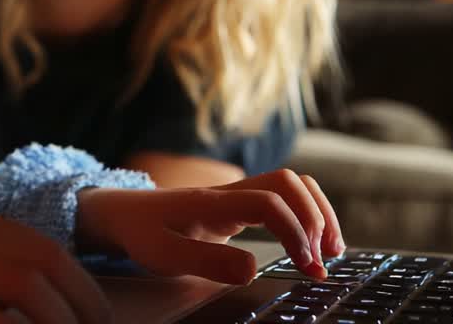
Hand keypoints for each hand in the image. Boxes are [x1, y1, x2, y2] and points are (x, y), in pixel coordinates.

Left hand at [75, 169, 344, 284]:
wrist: (122, 212)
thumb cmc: (141, 233)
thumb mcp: (164, 254)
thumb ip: (206, 261)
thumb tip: (253, 269)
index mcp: (214, 202)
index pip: (269, 202)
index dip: (295, 231)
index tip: (305, 266)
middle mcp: (231, 191)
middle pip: (290, 183)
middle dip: (316, 219)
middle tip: (321, 263)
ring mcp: (237, 194)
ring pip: (292, 185)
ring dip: (318, 214)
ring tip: (330, 253)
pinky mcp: (240, 203)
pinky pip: (284, 198)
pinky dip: (307, 215)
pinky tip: (312, 244)